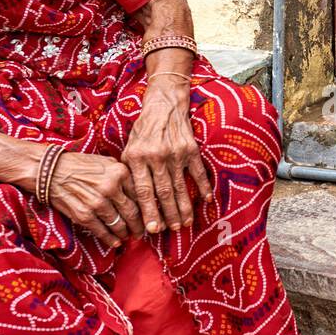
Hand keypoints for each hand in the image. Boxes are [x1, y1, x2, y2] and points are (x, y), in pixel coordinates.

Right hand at [46, 151, 144, 247]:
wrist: (50, 171)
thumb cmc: (80, 165)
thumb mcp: (107, 163)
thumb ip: (125, 176)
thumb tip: (142, 195)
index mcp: (120, 172)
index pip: (141, 196)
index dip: (149, 210)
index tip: (151, 217)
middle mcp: (111, 187)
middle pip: (133, 213)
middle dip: (140, 226)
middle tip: (143, 232)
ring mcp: (98, 203)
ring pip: (119, 225)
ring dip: (126, 234)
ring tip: (129, 236)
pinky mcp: (84, 215)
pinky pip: (102, 232)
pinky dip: (111, 239)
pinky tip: (115, 242)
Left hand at [121, 79, 212, 232]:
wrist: (164, 104)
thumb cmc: (143, 130)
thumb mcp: (129, 147)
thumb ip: (130, 172)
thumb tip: (133, 202)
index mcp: (137, 157)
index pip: (143, 191)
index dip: (148, 212)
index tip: (152, 229)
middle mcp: (156, 156)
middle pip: (163, 193)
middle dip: (168, 214)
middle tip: (172, 230)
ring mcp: (175, 153)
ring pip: (180, 186)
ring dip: (184, 207)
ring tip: (185, 223)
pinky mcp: (191, 149)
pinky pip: (198, 172)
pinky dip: (203, 187)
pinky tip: (206, 200)